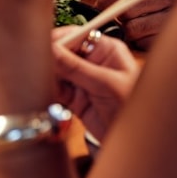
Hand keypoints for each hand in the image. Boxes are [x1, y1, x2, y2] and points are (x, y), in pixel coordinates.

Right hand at [50, 23, 140, 141]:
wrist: (140, 141)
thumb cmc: (137, 108)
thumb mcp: (106, 85)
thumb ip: (76, 68)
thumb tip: (50, 49)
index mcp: (105, 50)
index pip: (75, 36)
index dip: (56, 40)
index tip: (40, 47)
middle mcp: (92, 63)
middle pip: (62, 53)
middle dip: (49, 59)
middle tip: (36, 66)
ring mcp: (83, 81)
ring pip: (56, 72)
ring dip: (47, 77)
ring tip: (42, 82)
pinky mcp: (76, 99)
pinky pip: (55, 90)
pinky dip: (49, 92)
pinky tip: (47, 94)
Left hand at [90, 0, 176, 50]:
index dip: (107, 1)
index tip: (100, 6)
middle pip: (128, 10)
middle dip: (117, 17)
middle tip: (117, 18)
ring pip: (136, 29)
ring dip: (129, 31)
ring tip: (136, 25)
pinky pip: (148, 43)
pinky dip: (142, 41)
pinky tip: (150, 33)